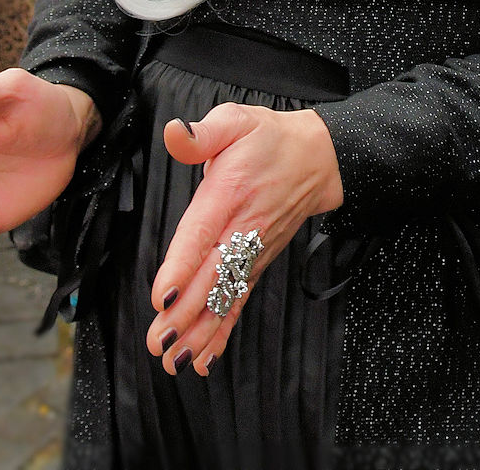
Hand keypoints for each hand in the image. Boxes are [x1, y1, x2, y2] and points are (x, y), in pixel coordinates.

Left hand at [143, 106, 343, 376]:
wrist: (318, 158)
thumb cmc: (269, 139)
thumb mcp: (236, 121)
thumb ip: (202, 133)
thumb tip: (174, 134)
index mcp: (231, 192)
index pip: (204, 232)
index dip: (184, 265)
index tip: (165, 296)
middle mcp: (243, 229)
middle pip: (212, 276)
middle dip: (186, 313)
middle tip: (160, 341)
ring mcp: (253, 251)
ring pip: (225, 297)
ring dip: (200, 331)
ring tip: (174, 360)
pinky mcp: (257, 264)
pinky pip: (239, 302)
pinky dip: (223, 332)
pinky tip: (204, 359)